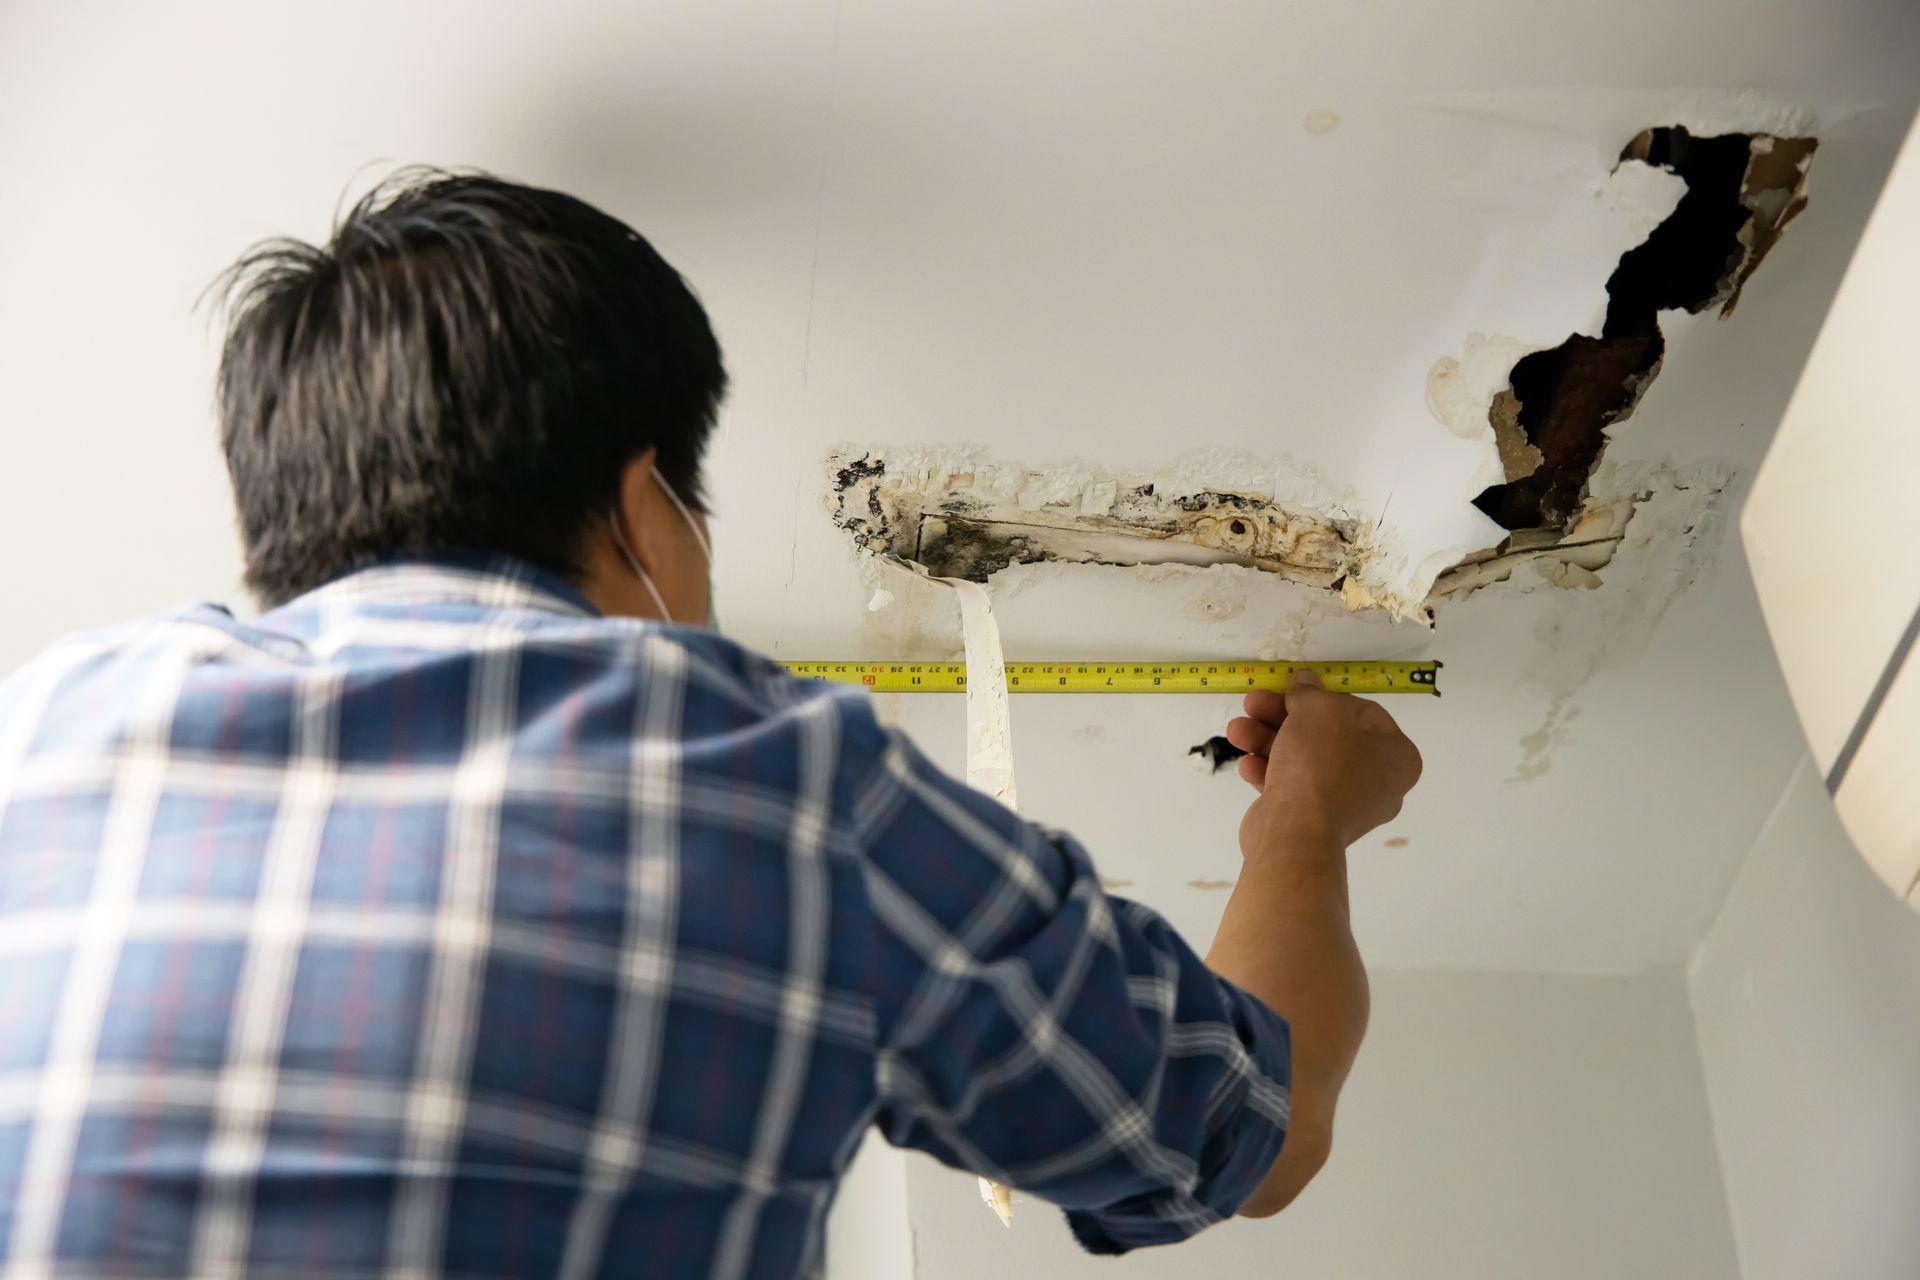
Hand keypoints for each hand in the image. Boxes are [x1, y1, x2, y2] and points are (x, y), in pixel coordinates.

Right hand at [1225, 671, 1421, 854]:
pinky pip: (1293, 786)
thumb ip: (1309, 691)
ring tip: (1237, 731)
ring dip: (1266, 740)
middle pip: (1326, 735)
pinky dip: (1270, 771)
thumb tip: (1304, 683)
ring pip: (1303, 760)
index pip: (1362, 713)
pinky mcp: (1313, 823)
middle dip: (1282, 717)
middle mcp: (1377, 783)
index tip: (1294, 691)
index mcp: (1397, 756)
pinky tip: (1248, 764)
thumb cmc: (1320, 765)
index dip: (1323, 697)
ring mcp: (1344, 806)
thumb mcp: (1317, 709)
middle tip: (1254, 703)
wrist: (1295, 834)